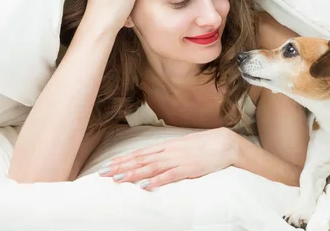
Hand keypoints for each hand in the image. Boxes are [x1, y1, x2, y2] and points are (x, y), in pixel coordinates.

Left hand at [98, 128, 238, 189]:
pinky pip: (170, 176)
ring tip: (118, 179)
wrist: (225, 143)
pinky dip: (157, 180)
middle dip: (122, 166)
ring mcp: (178, 160)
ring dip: (134, 173)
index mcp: (168, 145)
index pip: (141, 152)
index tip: (110, 164)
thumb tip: (157, 157)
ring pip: (151, 167)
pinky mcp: (188, 170)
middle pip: (141, 159)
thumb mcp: (184, 145)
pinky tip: (145, 186)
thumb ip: (170, 151)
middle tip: (104, 174)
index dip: (124, 159)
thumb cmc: (206, 144)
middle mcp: (169, 152)